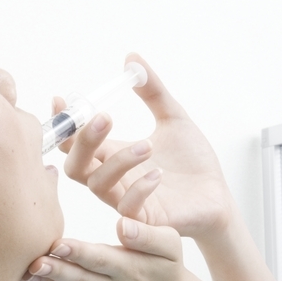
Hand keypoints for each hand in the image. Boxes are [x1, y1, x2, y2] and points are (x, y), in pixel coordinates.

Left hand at [15, 218, 208, 280]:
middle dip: (55, 271)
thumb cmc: (167, 268)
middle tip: (34, 261)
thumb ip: (147, 235)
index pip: (100, 259)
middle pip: (79, 279)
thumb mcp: (170, 246)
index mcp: (130, 269)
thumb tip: (122, 225)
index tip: (59, 243)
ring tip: (22, 276)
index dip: (79, 252)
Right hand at [55, 53, 235, 244]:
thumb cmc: (192, 162)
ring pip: (98, 186)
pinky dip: (138, 189)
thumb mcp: (174, 118)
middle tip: (106, 118)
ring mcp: (126, 201)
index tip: (63, 99)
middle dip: (83, 142)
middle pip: (75, 167)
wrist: (218, 195)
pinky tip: (158, 174)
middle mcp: (113, 179)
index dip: (65, 124)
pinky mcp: (145, 221)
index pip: (75, 143)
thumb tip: (133, 59)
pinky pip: (127, 209)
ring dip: (118, 161)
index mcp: (113, 155)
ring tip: (148, 145)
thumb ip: (152, 91)